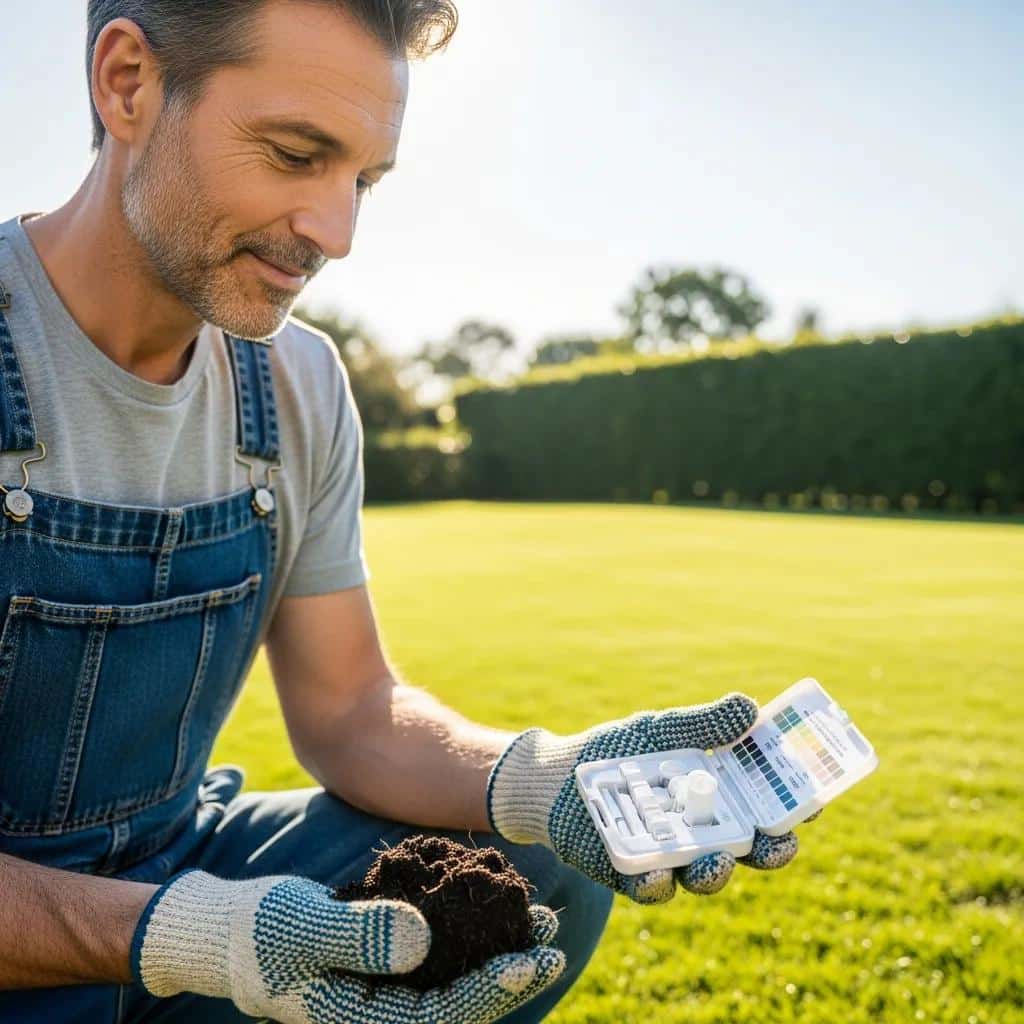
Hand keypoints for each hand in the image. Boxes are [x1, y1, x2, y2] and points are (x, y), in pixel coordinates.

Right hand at [131, 868, 564, 1022]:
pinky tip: (487, 898)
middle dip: (509, 969)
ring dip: (493, 946)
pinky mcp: (382, 956)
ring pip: (452, 973)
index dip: (494, 990)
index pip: (445, 1016)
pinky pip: (433, 948)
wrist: (225, 929)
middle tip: (553, 933)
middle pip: (460, 999)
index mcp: (365, 1020)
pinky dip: (463, 927)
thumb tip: (421, 943)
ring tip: (536, 914)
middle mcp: (382, 1009)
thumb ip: (359, 937)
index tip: (535, 959)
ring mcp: (383, 985)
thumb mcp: (301, 930)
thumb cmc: (256, 932)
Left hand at [487, 692, 815, 903]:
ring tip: (717, 862)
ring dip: (716, 871)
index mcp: (720, 797)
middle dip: (769, 851)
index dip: (796, 808)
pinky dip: (657, 883)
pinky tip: (657, 873)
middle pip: (750, 850)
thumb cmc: (620, 751)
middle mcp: (704, 833)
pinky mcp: (632, 874)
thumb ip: (705, 725)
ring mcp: (671, 857)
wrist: (559, 775)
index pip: (769, 807)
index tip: (814, 801)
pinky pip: (651, 887)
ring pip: (705, 873)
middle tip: (777, 844)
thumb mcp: (663, 732)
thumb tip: (750, 706)